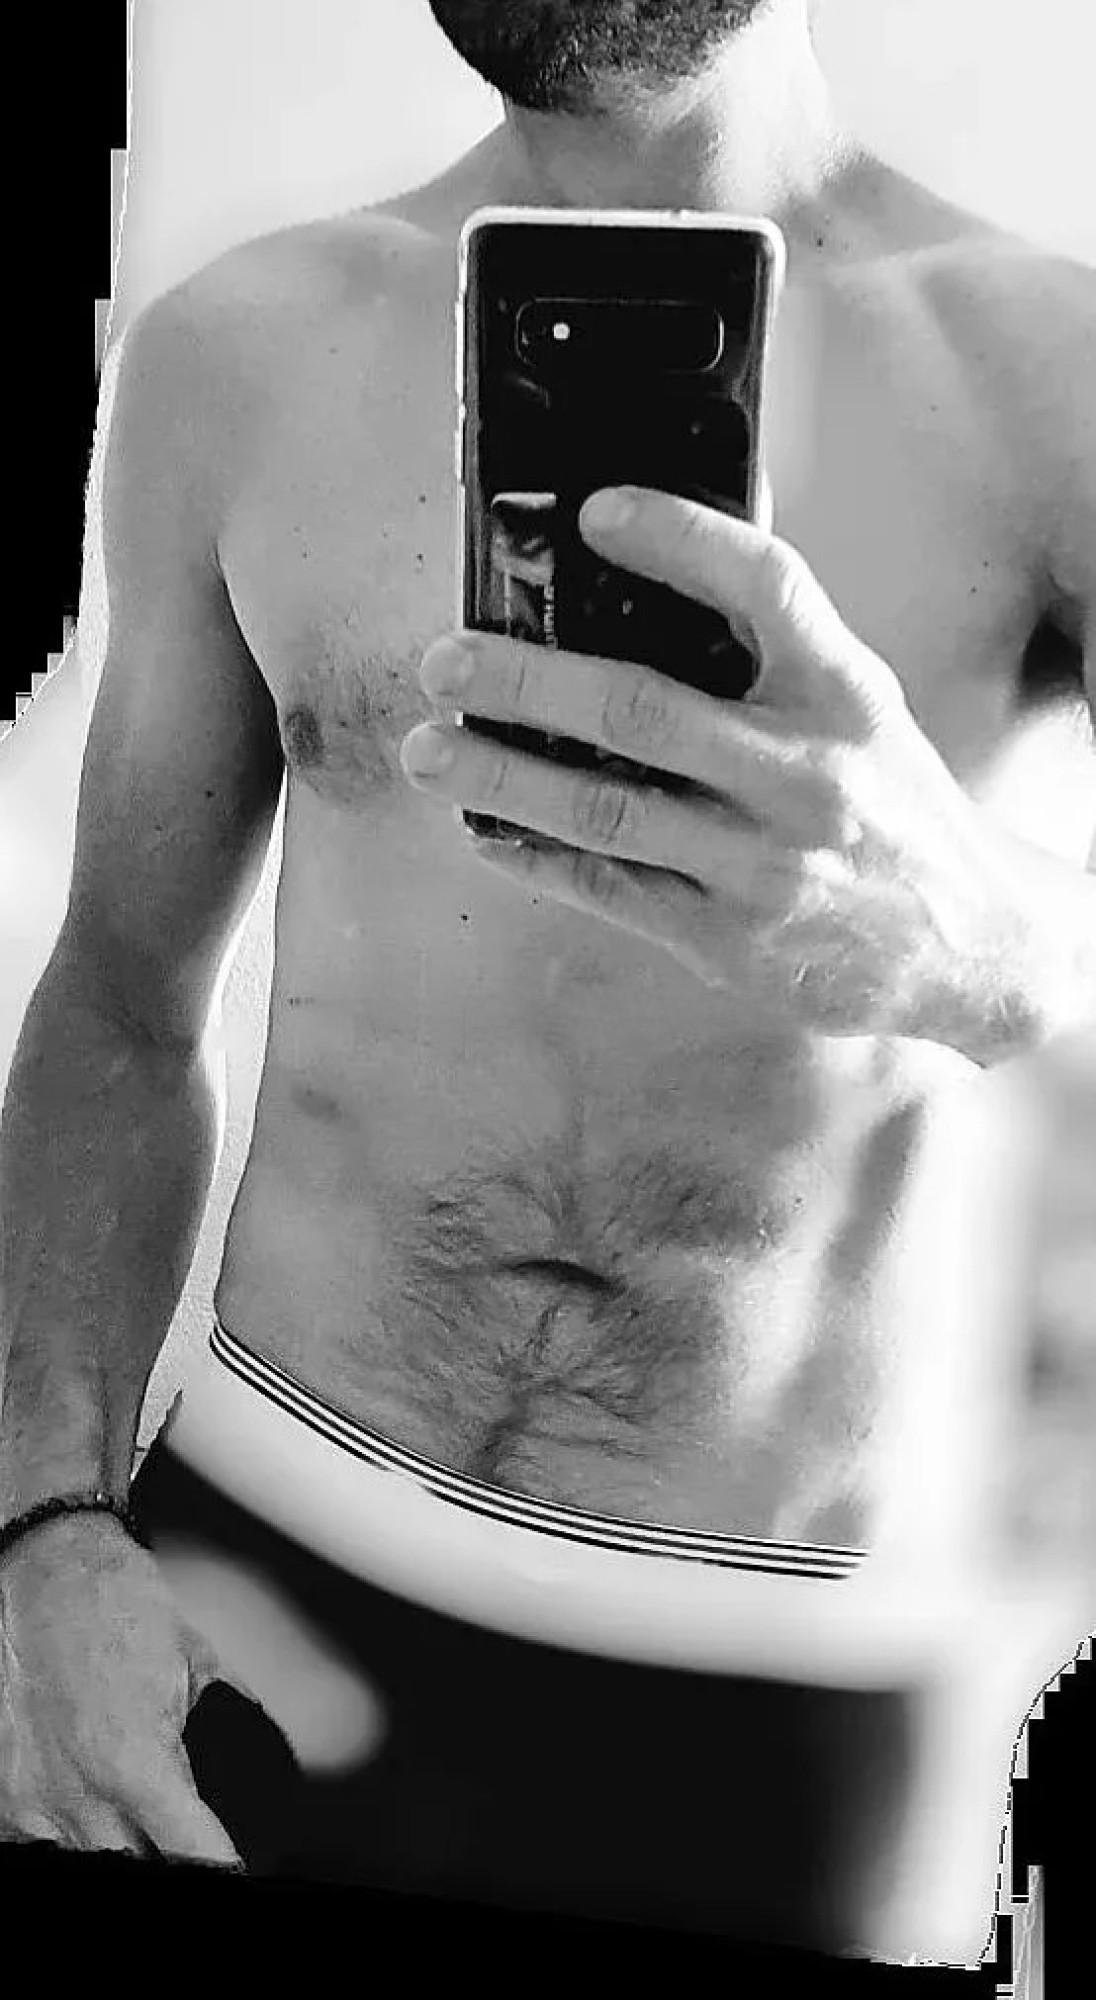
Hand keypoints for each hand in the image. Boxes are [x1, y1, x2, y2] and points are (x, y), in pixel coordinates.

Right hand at [0, 1512, 263, 1863]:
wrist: (45, 1570)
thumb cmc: (117, 1605)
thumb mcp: (196, 1661)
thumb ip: (229, 1716)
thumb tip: (256, 1754)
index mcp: (136, 1765)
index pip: (195, 1856)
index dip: (223, 1865)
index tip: (234, 1863)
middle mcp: (80, 1797)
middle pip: (141, 1867)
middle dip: (168, 1852)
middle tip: (182, 1826)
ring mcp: (32, 1804)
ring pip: (90, 1860)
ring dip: (120, 1843)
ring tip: (134, 1811)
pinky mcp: (3, 1798)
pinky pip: (42, 1842)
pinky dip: (71, 1832)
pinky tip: (90, 1807)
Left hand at [403, 486, 1015, 1040]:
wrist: (971, 945)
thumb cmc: (893, 809)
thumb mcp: (860, 709)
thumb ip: (772, 654)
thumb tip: (643, 584)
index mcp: (846, 695)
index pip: (766, 587)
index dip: (680, 538)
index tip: (596, 510)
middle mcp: (808, 776)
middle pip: (643, 708)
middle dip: (525, 682)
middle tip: (446, 660)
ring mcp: (764, 866)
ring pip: (606, 811)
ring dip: (501, 777)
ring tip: (431, 750)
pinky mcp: (730, 940)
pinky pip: (610, 890)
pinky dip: (537, 857)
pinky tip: (486, 830)